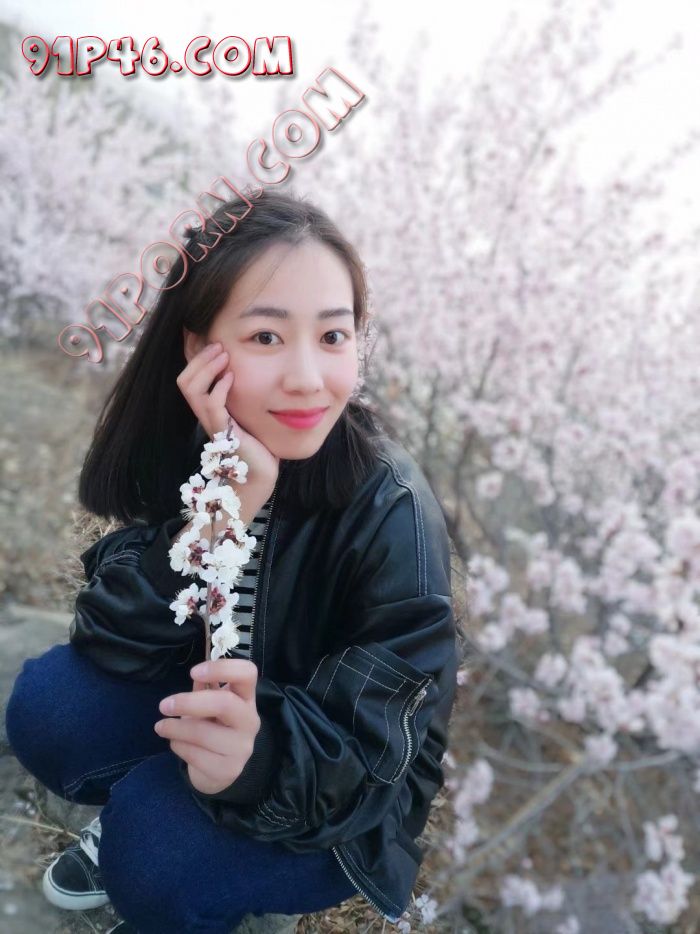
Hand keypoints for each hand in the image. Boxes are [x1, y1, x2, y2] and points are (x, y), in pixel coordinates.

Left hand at [154, 658, 260, 794]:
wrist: (221, 769)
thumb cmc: (214, 726)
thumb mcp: (211, 704)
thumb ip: (204, 688)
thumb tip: (196, 677)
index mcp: (247, 697)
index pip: (247, 673)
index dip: (222, 668)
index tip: (193, 672)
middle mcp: (250, 720)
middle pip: (225, 703)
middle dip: (189, 703)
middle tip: (163, 705)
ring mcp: (242, 747)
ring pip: (203, 733)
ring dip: (175, 728)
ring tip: (161, 726)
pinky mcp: (229, 769)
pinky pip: (195, 755)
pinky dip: (178, 746)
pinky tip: (175, 743)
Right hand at [176, 341, 279, 491]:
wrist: (260, 477)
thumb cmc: (259, 446)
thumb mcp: (250, 413)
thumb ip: (247, 394)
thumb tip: (255, 372)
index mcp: (210, 409)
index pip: (191, 378)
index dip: (195, 357)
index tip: (210, 340)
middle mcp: (206, 415)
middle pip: (184, 380)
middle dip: (199, 357)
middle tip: (218, 345)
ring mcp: (212, 423)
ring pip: (191, 388)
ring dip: (206, 367)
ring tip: (223, 355)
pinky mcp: (224, 432)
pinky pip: (211, 405)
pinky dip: (219, 388)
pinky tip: (232, 378)